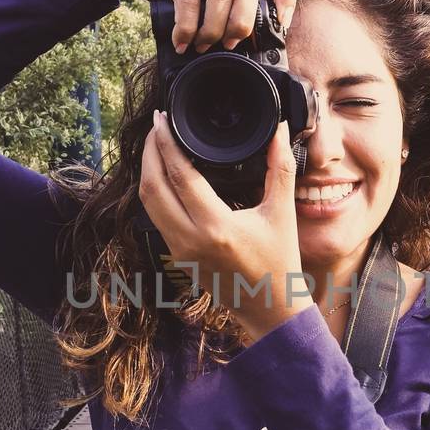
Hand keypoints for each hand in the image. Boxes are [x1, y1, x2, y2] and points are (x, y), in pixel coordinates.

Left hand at [138, 108, 313, 341]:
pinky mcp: (178, 258)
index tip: (162, 120)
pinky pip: (156, 219)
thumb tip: (279, 130)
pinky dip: (155, 193)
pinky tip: (164, 177)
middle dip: (149, 153)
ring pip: (148, 205)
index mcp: (216, 227)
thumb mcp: (282, 213)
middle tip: (156, 127)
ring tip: (157, 147)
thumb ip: (280, 168)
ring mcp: (180, 251)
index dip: (166, 143)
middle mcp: (191, 240)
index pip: (179, 175)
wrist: (270, 308)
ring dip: (148, 172)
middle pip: (152, 187)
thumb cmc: (279, 262)